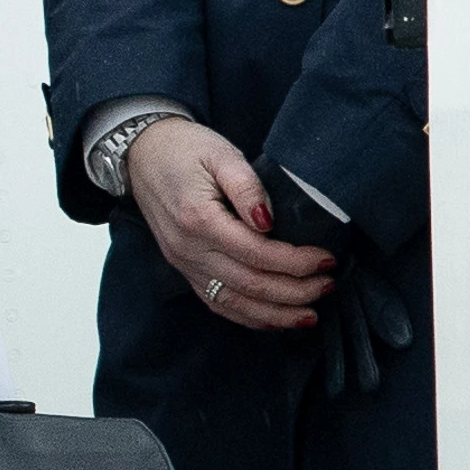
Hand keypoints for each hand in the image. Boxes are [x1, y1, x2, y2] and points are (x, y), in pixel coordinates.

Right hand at [128, 117, 337, 333]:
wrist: (141, 153)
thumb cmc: (184, 149)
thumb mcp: (221, 154)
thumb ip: (246, 186)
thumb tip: (269, 222)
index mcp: (199, 219)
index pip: (257, 253)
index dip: (296, 262)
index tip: (327, 259)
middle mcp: (189, 249)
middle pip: (250, 284)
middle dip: (295, 291)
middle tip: (328, 286)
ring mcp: (184, 263)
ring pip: (234, 302)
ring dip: (276, 314)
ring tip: (310, 315)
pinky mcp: (184, 269)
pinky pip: (216, 303)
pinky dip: (248, 317)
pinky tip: (274, 320)